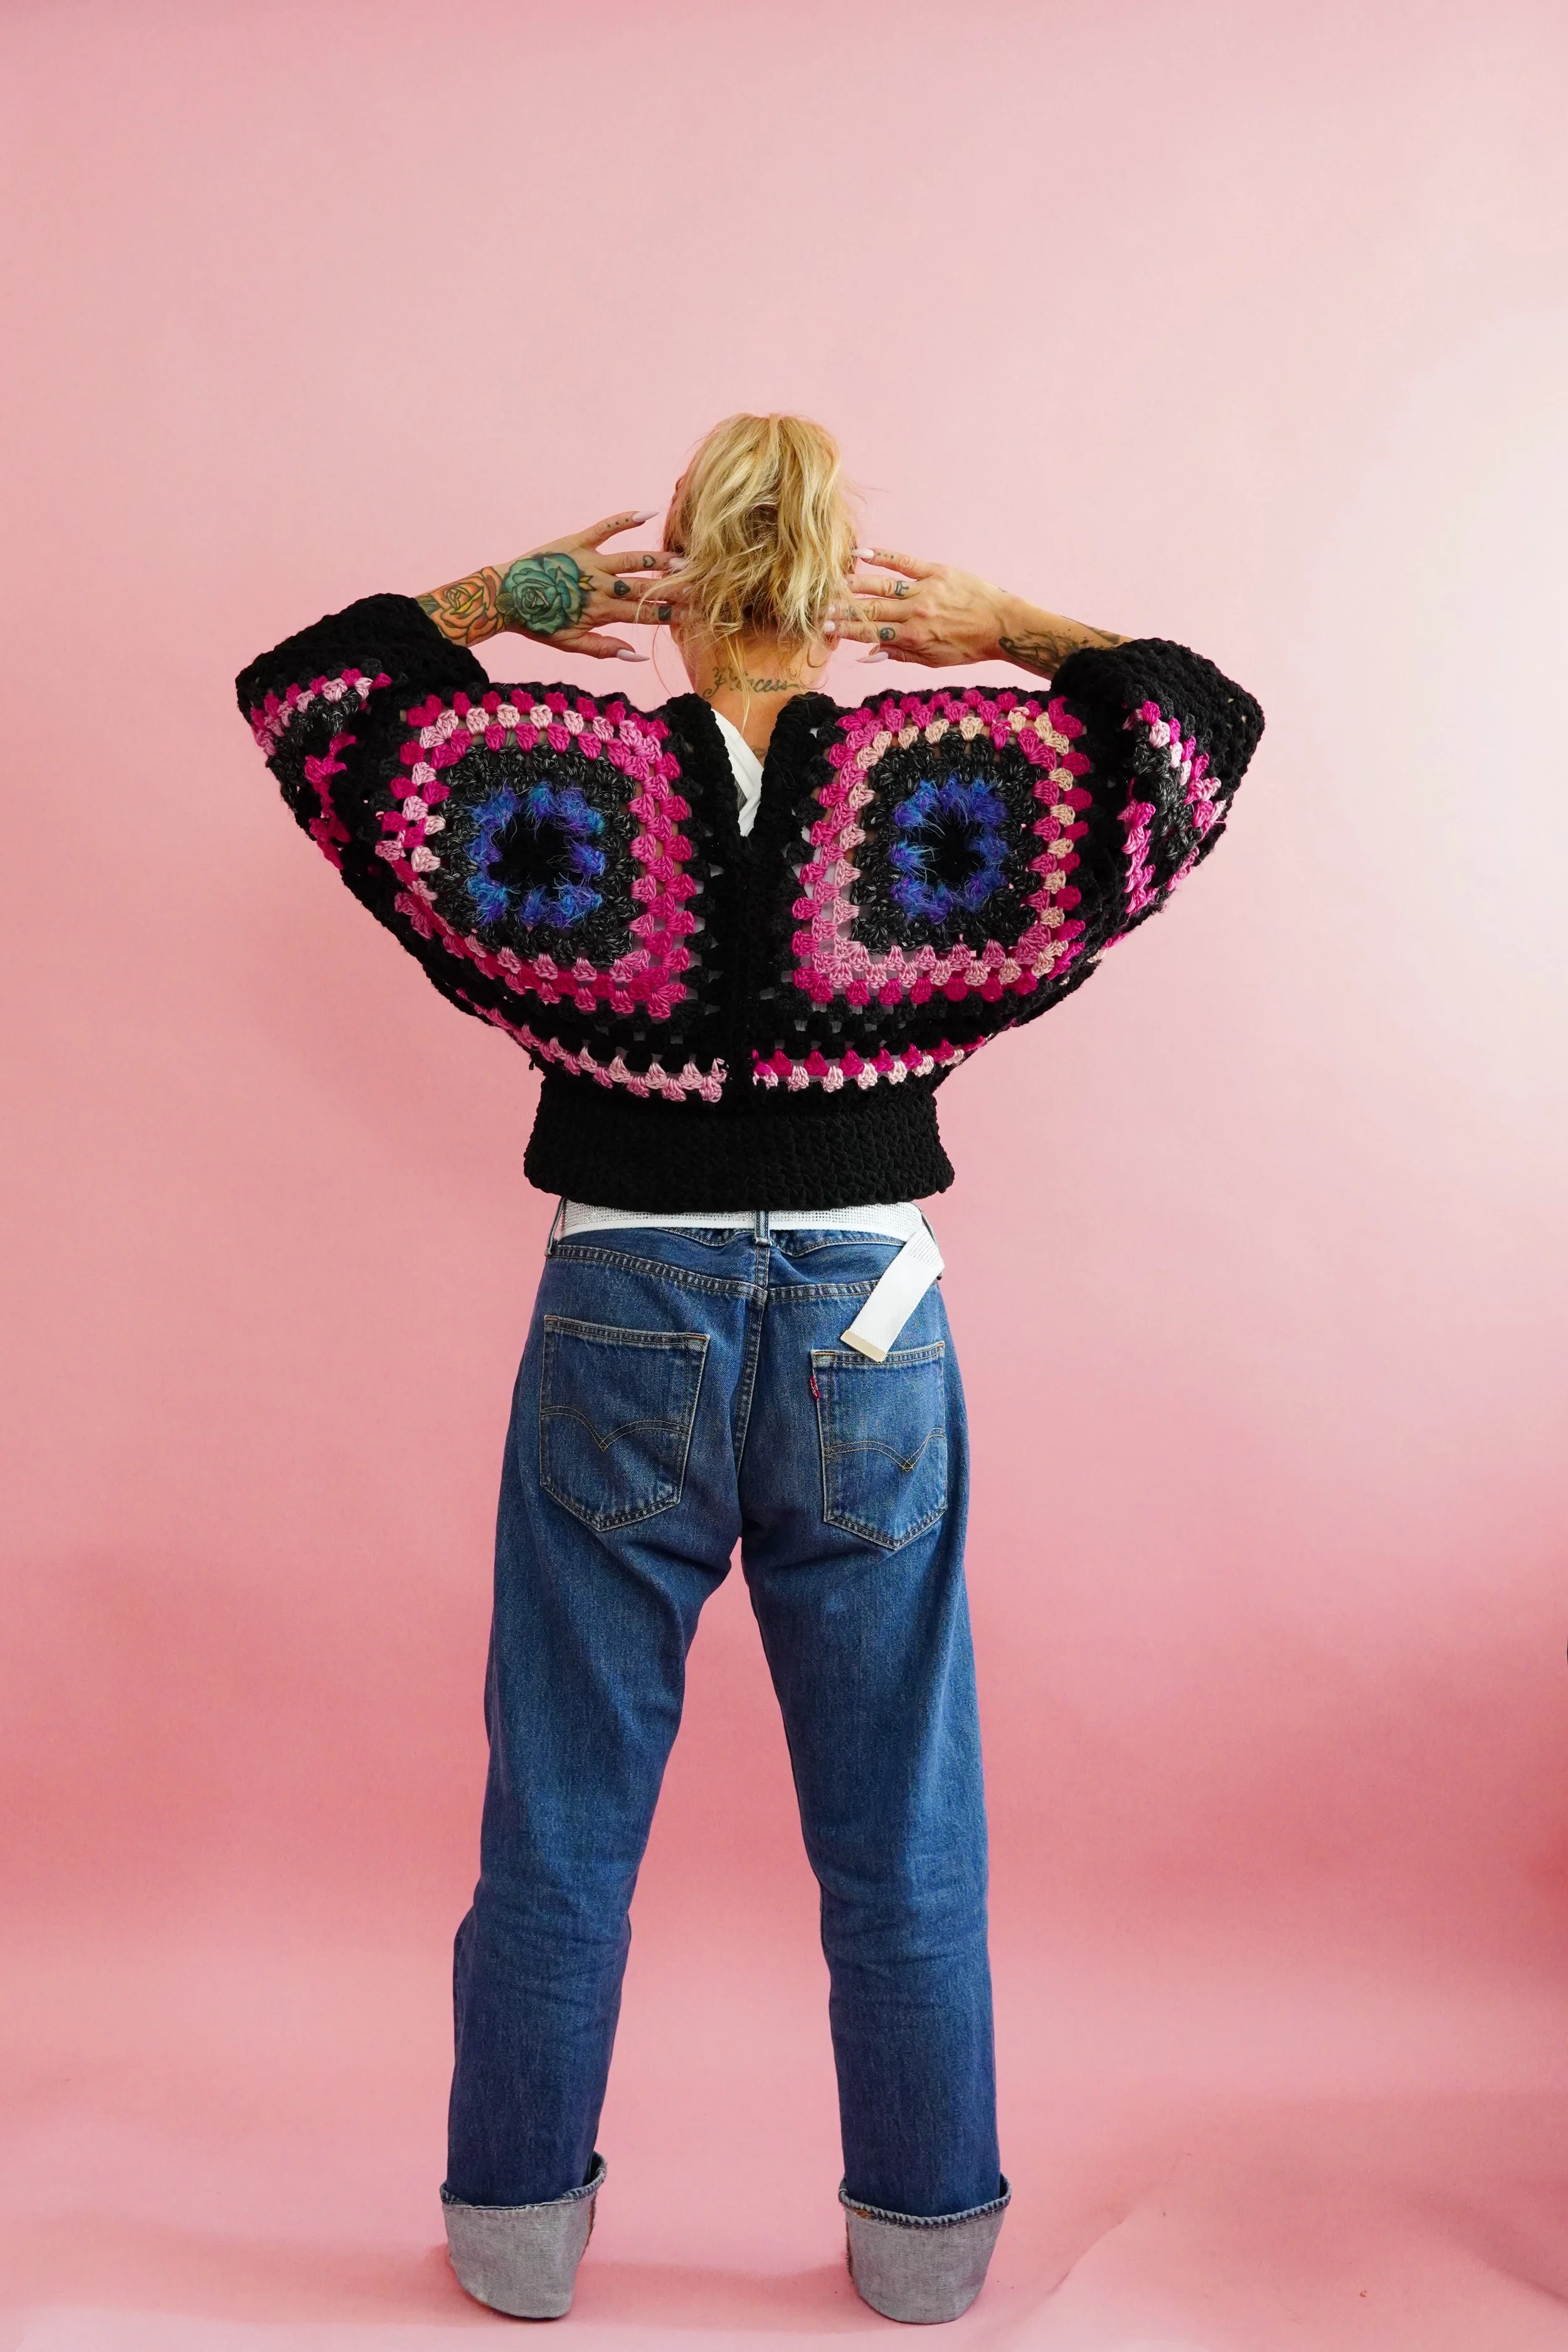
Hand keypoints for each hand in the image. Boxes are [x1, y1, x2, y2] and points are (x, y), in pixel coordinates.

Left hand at [419, 512, 681, 656]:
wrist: (506, 597)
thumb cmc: (539, 623)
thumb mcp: (570, 644)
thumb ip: (605, 649)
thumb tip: (638, 656)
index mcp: (600, 613)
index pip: (643, 615)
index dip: (670, 614)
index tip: (693, 614)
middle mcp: (600, 586)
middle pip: (644, 587)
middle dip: (674, 588)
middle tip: (700, 586)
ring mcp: (590, 562)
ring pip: (633, 559)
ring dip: (660, 559)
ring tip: (684, 559)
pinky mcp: (578, 542)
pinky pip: (606, 527)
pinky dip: (626, 519)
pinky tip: (649, 513)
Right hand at [833, 549, 1011, 668]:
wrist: (1003, 626)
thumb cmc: (968, 646)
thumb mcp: (933, 659)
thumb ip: (899, 655)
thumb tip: (867, 656)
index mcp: (912, 636)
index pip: (870, 632)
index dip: (844, 630)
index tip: (823, 628)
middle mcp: (914, 612)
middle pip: (870, 609)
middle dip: (842, 608)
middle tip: (819, 605)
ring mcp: (924, 590)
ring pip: (881, 585)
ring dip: (854, 583)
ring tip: (833, 581)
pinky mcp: (936, 572)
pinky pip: (904, 562)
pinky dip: (882, 557)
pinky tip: (861, 554)